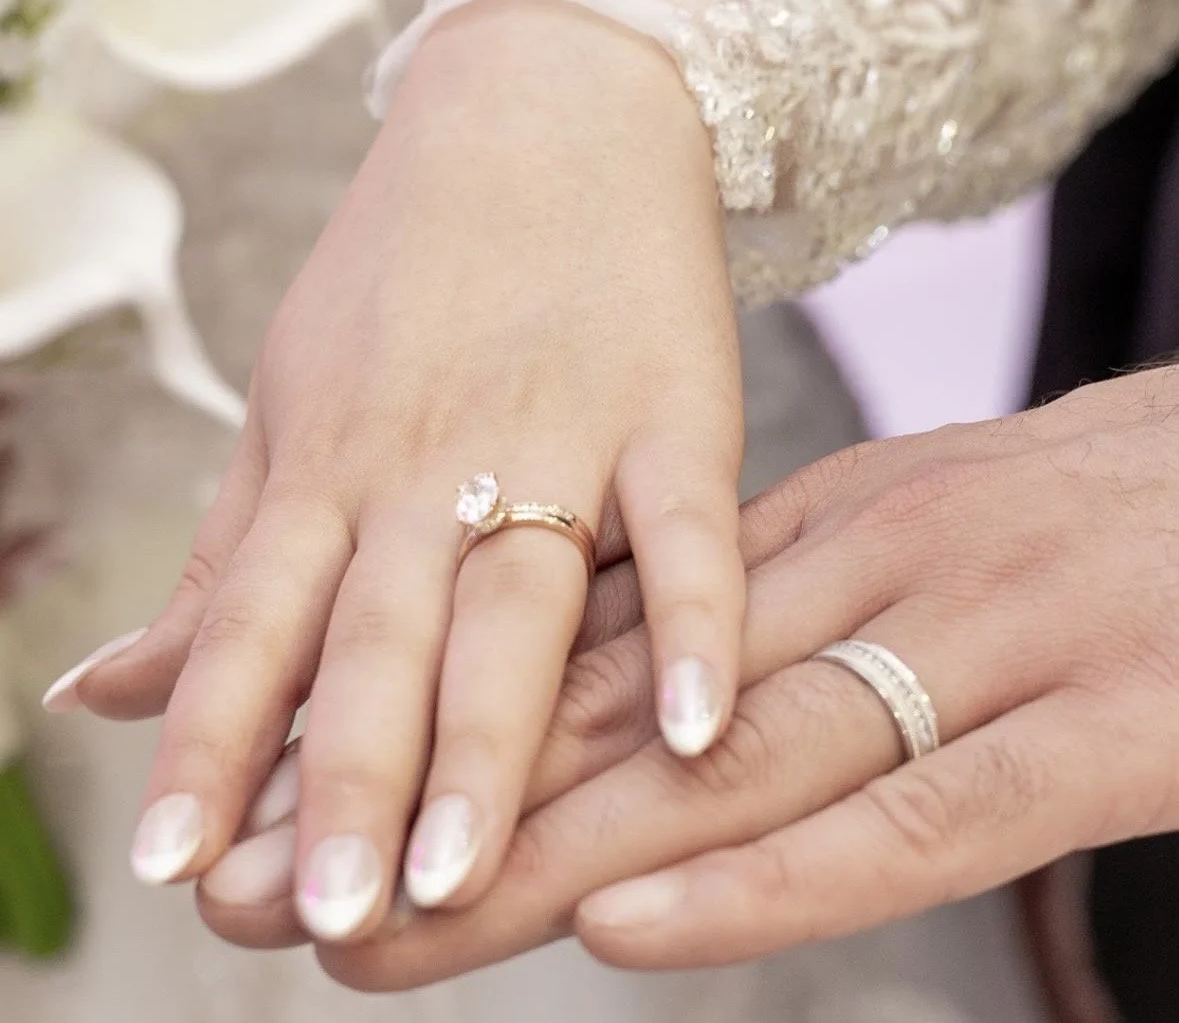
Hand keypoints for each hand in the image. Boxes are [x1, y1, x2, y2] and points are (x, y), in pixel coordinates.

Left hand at [47, 0, 746, 940]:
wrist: (542, 108)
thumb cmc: (412, 266)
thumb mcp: (292, 398)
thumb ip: (225, 557)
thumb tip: (100, 692)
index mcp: (332, 462)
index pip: (253, 626)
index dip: (209, 748)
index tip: (180, 872)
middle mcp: (429, 461)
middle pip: (379, 638)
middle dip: (348, 783)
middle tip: (330, 917)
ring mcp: (557, 432)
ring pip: (513, 603)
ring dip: (486, 740)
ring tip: (461, 875)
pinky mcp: (673, 408)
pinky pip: (681, 527)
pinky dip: (694, 623)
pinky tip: (695, 728)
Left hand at [199, 367, 1178, 988]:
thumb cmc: (1091, 512)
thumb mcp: (909, 526)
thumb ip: (780, 595)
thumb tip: (649, 673)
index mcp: (812, 528)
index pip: (589, 637)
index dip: (434, 722)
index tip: (292, 786)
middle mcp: (864, 572)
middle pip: (613, 711)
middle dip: (425, 804)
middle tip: (257, 886)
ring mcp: (979, 641)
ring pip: (722, 768)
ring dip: (539, 857)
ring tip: (370, 936)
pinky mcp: (1103, 727)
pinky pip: (910, 816)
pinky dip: (766, 878)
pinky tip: (628, 927)